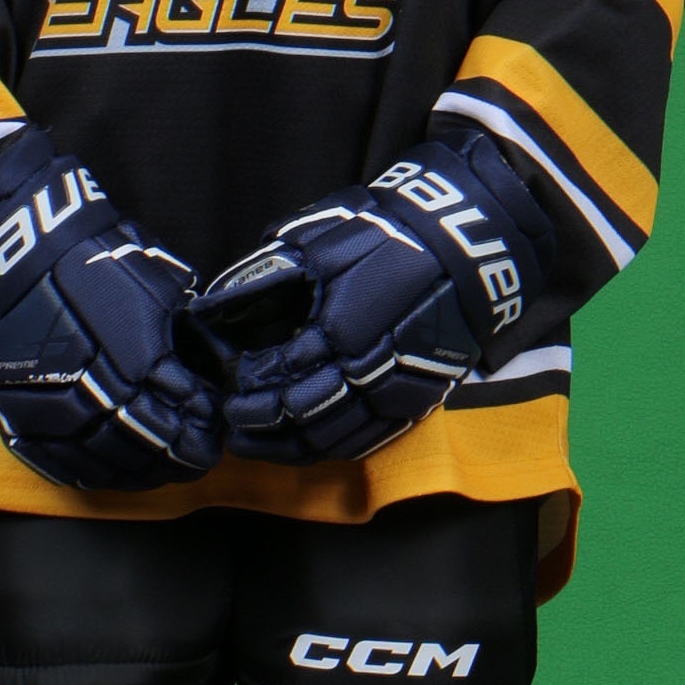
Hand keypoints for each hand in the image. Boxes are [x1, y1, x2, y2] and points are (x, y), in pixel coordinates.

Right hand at [0, 132, 222, 489]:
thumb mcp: (148, 277)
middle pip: (149, 444)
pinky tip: (111, 475)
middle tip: (197, 460)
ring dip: (141, 474)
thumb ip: (175, 322)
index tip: (211, 428)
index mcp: (139, 358)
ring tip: (161, 474)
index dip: (201, 423)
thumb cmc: (82, 257)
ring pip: (108, 463)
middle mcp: (100, 395)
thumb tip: (201, 346)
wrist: (3, 259)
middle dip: (179, 456)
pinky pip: (61, 465)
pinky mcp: (18, 420)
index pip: (183, 409)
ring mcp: (55, 414)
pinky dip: (91, 475)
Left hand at [204, 135, 550, 465]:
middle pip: (304, 413)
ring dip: (287, 447)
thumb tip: (219, 302)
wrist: (464, 246)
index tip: (227, 387)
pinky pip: (366, 441)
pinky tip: (301, 446)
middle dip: (260, 420)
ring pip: (333, 438)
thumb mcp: (322, 239)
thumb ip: (270, 274)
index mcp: (344, 327)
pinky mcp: (418, 400)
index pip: (283, 373)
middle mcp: (371, 368)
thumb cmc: (389, 234)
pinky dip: (328, 450)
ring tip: (253, 443)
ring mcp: (398, 389)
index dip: (250, 385)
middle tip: (231, 418)